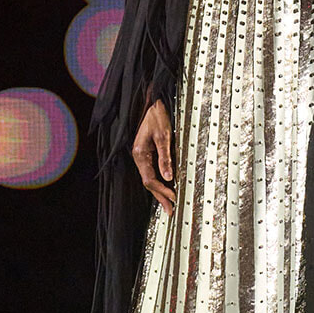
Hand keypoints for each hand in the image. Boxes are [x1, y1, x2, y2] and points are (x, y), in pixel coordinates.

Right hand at [132, 98, 175, 215]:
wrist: (151, 101)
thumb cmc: (157, 116)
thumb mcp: (164, 136)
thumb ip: (165, 158)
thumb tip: (169, 178)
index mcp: (140, 154)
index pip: (149, 180)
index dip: (162, 192)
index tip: (174, 199)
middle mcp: (139, 157)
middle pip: (148, 182)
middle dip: (160, 197)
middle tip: (171, 211)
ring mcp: (142, 155)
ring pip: (150, 178)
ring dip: (160, 191)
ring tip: (170, 203)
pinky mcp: (147, 152)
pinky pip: (152, 170)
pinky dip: (160, 181)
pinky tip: (167, 186)